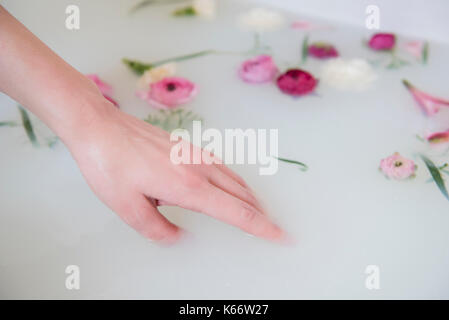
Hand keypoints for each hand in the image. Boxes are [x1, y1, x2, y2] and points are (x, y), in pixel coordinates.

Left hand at [65, 100, 285, 244]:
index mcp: (188, 187)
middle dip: (262, 214)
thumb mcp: (128, 207)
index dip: (262, 227)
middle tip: (276, 228)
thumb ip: (157, 228)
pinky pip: (223, 166)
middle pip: (243, 195)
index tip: (281, 236)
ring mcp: (196, 154)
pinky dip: (236, 181)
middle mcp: (199, 168)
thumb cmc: (109, 165)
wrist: (100, 126)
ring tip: (258, 211)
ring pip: (235, 178)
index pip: (237, 212)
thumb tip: (178, 236)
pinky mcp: (188, 146)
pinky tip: (230, 185)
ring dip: (250, 197)